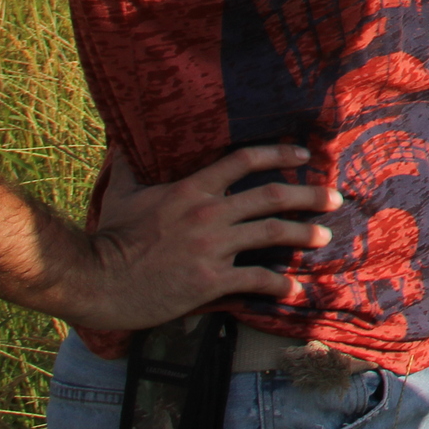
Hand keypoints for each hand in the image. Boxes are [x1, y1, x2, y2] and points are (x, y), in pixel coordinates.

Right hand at [63, 144, 340, 331]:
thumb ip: (129, 164)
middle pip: (272, 196)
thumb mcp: (121, 193)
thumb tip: (121, 138)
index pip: (245, 160)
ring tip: (324, 236)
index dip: (279, 155)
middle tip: (334, 198)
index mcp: (192, 188)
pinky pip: (255, 279)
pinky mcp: (210, 281)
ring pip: (273, 233)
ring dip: (304, 234)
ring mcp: (212, 247)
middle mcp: (209, 213)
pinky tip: (293, 290)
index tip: (304, 156)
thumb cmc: (107, 237)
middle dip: (309, 196)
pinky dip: (279, 284)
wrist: (94, 279)